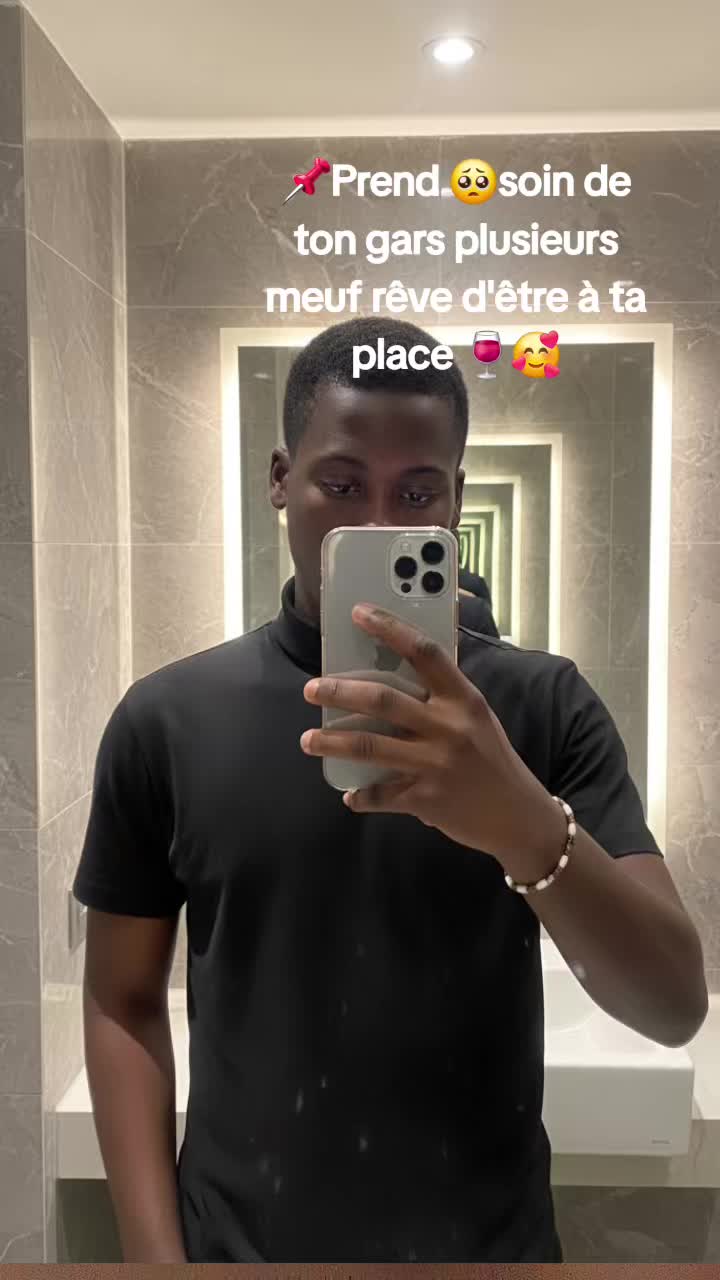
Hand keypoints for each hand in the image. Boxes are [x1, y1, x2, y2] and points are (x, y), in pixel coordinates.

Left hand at [301, 603, 565, 870]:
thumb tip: (391, 677)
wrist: (518, 815)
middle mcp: (449, 727)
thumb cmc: (491, 759)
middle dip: (339, 692)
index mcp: (463, 699)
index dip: (390, 629)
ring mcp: (436, 764)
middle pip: (383, 700)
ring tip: (308, 739)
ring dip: (332, 742)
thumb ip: (442, 698)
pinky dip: (361, 796)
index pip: (424, 652)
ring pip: (370, 747)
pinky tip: (350, 795)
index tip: (359, 613)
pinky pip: (381, 795)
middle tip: (312, 689)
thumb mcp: (476, 718)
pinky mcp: (426, 799)